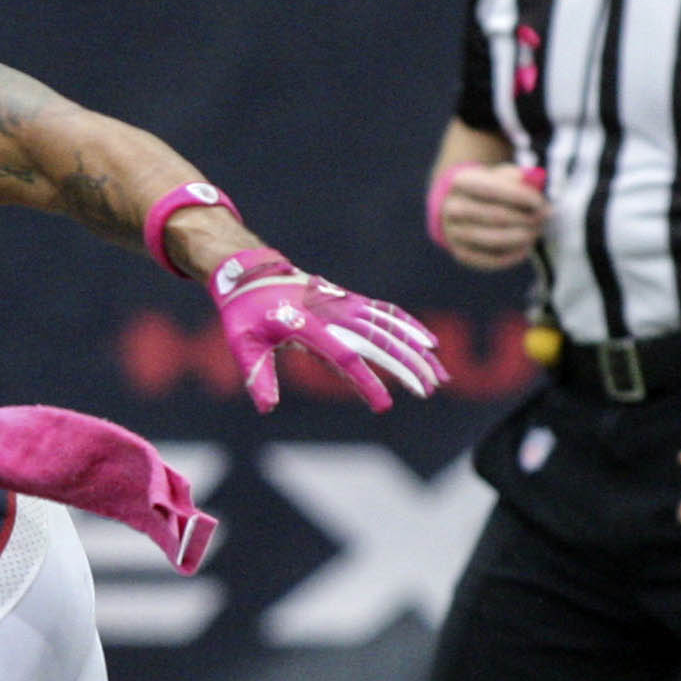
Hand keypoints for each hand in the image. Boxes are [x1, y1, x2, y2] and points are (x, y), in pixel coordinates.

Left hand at [208, 249, 445, 414]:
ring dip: (415, 350)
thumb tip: (268, 407)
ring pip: (388, 328)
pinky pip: (385, 313)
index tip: (385, 406)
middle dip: (406, 366)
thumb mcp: (242, 344)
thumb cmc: (244, 312)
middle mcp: (332, 312)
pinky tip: (428, 343)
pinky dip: (408, 326)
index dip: (366, 382)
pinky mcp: (350, 302)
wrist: (251, 272)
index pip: (344, 358)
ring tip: (438, 374)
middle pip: (378, 342)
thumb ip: (258, 376)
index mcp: (307, 324)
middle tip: (429, 389)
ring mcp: (344, 305)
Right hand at [434, 162, 549, 270]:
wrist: (464, 208)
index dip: (520, 197)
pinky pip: (491, 259)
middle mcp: (452, 208)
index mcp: (461, 181)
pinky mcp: (461, 254)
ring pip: (493, 239)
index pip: (492, 189)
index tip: (541, 203)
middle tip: (543, 218)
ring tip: (536, 232)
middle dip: (524, 219)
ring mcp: (454, 233)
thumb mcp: (503, 176)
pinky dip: (513, 255)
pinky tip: (525, 247)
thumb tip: (537, 185)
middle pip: (494, 216)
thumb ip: (520, 178)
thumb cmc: (492, 189)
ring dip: (521, 237)